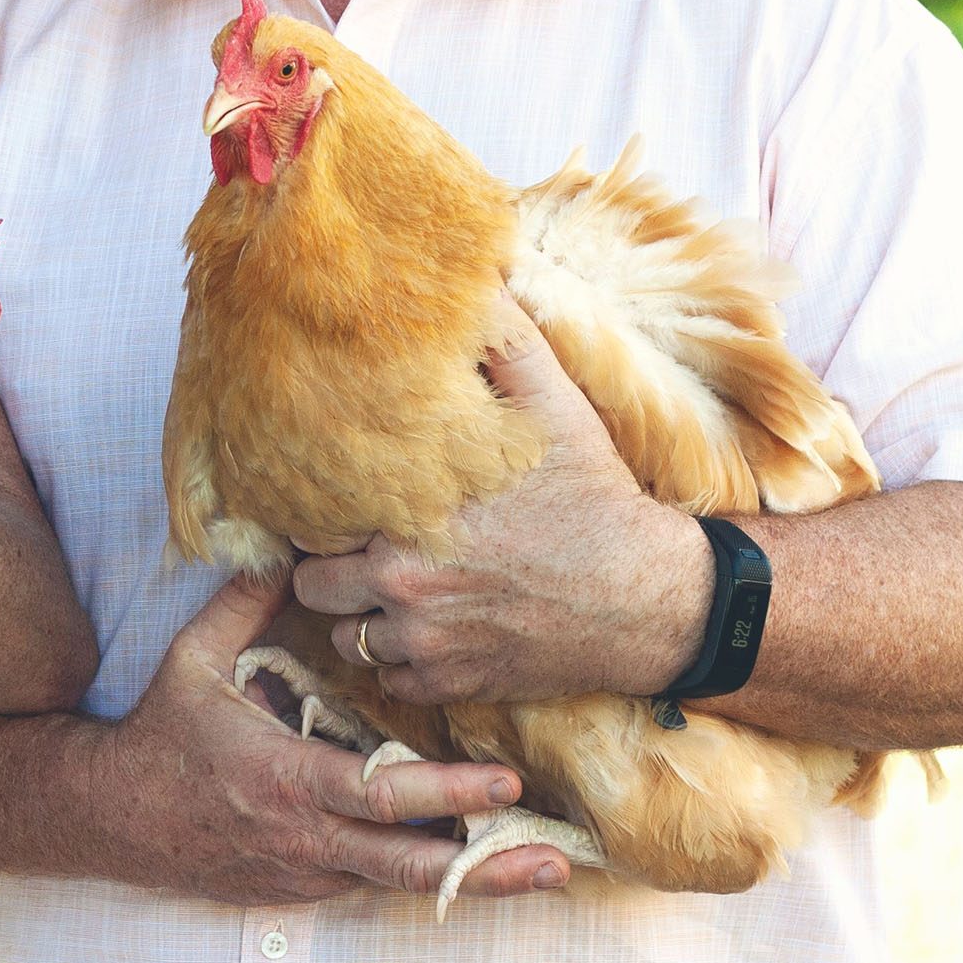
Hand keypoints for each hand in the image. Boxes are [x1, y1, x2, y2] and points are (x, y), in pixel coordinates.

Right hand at [68, 571, 572, 905]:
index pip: (378, 794)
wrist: (113, 818)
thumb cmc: (162, 733)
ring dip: (475, 881)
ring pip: (400, 884)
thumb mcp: (195, 659)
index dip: (446, 794)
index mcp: (283, 776)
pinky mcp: (304, 889)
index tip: (506, 784)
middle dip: (487, 860)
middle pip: (407, 860)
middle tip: (556, 854)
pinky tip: (484, 869)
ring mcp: (306, 871)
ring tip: (544, 872)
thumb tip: (290, 545)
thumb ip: (247, 603)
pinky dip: (426, 876)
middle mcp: (302, 835)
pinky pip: (373, 883)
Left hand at [292, 296, 711, 706]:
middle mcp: (405, 584)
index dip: (323, 511)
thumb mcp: (555, 406)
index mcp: (411, 514)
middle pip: (313, 587)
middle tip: (365, 551)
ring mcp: (428, 643)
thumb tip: (480, 278)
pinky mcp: (455, 685)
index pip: (312, 520)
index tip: (346, 504)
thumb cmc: (595, 499)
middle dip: (332, 570)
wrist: (649, 598)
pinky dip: (403, 665)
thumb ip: (505, 342)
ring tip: (398, 592)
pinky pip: (391, 683)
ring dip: (366, 619)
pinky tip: (433, 632)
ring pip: (348, 639)